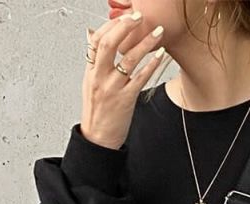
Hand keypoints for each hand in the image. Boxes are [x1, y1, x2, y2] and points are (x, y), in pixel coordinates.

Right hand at [81, 11, 168, 149]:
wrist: (98, 141)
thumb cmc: (97, 113)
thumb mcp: (89, 82)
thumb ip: (93, 59)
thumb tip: (90, 33)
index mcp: (91, 71)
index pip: (96, 40)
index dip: (110, 25)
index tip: (125, 16)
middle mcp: (100, 77)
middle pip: (109, 44)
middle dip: (125, 26)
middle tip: (139, 16)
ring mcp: (113, 88)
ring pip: (128, 58)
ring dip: (145, 42)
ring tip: (158, 32)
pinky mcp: (126, 99)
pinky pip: (141, 77)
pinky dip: (152, 64)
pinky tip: (160, 55)